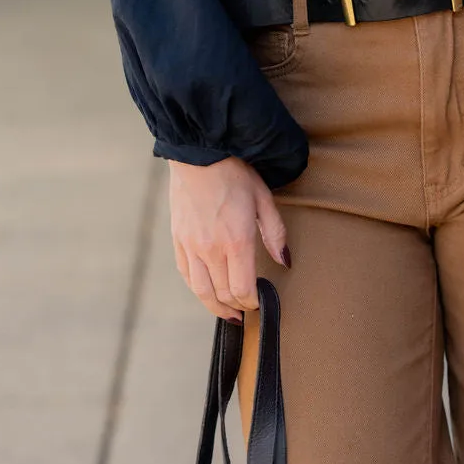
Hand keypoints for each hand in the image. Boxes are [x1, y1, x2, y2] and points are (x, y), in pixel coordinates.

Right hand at [168, 156, 290, 322]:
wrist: (200, 152)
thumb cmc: (235, 172)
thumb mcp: (264, 198)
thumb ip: (275, 234)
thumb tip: (285, 261)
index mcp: (236, 241)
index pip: (242, 290)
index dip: (252, 302)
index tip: (260, 301)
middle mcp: (211, 249)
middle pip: (223, 294)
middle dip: (237, 306)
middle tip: (247, 308)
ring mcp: (191, 245)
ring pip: (201, 290)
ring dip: (215, 306)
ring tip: (228, 311)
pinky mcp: (178, 239)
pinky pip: (186, 274)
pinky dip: (197, 287)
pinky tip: (207, 289)